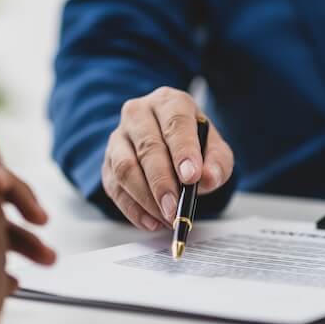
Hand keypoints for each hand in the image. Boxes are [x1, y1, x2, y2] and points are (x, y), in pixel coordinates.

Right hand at [103, 87, 233, 230]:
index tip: (191, 177)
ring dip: (146, 198)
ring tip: (167, 217)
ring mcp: (119, 137)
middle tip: (175, 209)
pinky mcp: (107, 162)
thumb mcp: (214, 148)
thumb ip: (217, 162)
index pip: (175, 122)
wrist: (167, 143)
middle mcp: (139, 113)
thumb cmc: (191, 143)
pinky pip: (115, 187)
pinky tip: (151, 221)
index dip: (183, 150)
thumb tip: (208, 178)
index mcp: (169, 102)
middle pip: (147, 147)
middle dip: (162, 182)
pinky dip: (133, 209)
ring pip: (125, 168)